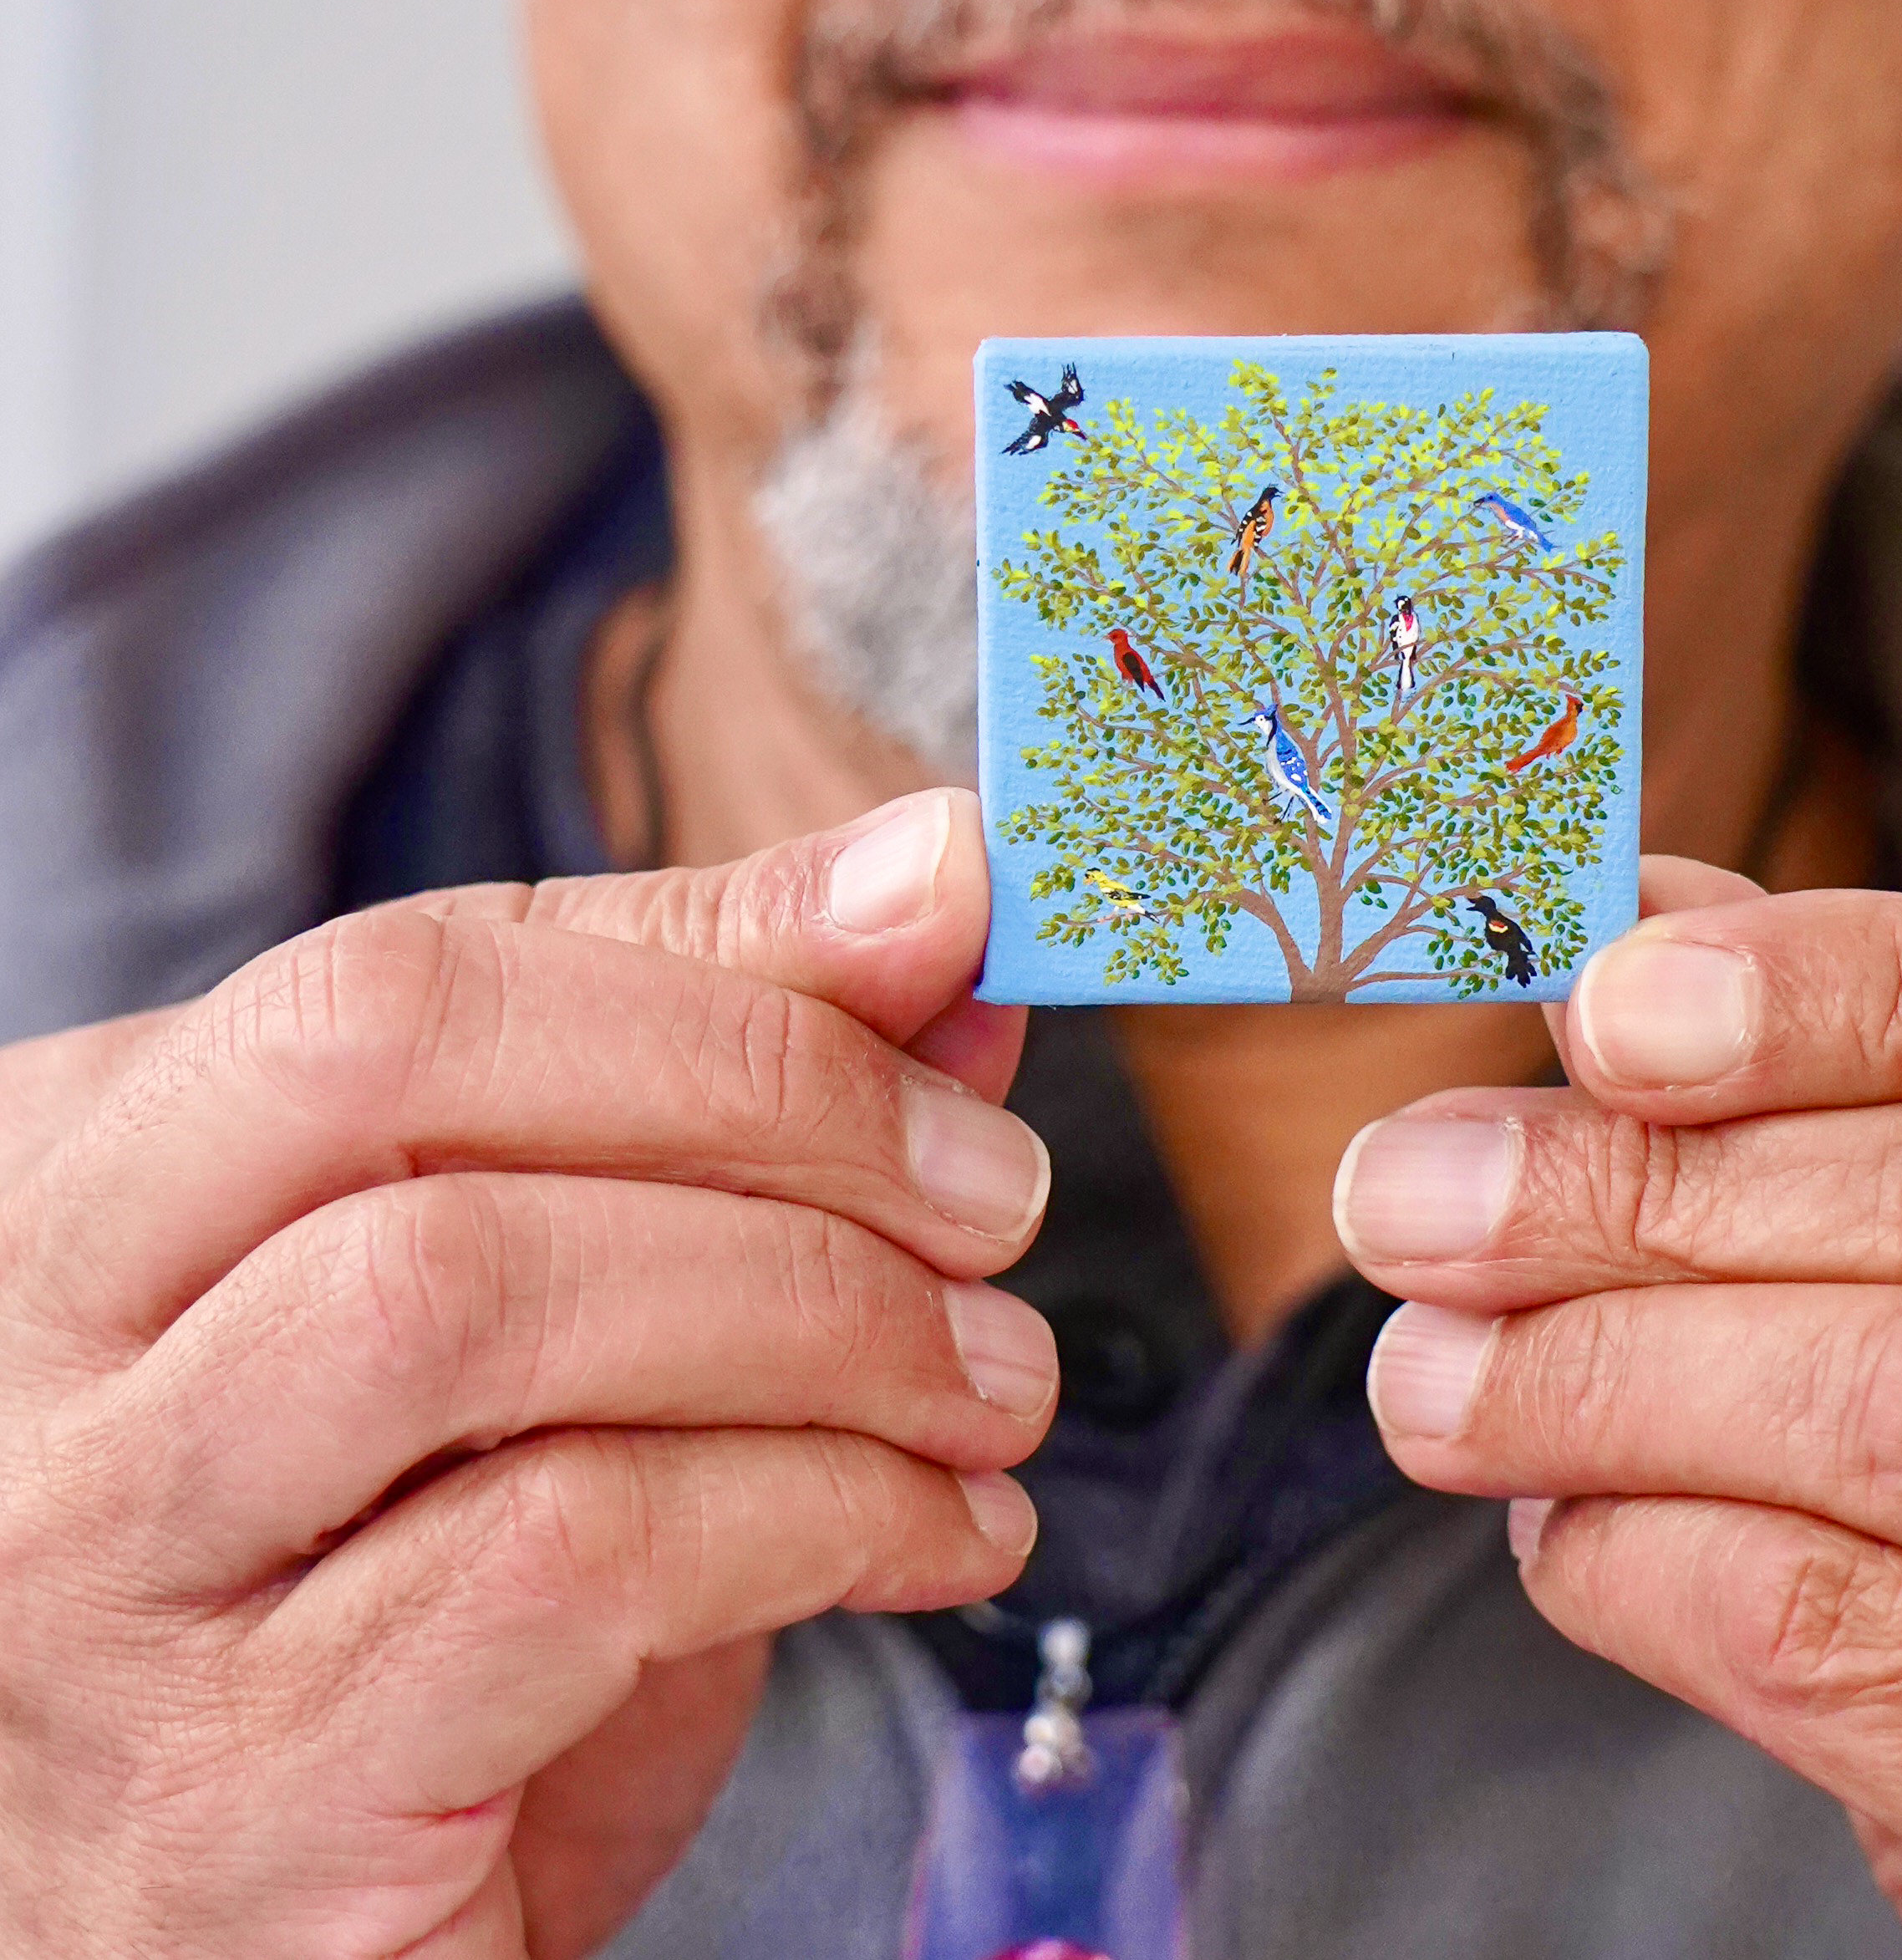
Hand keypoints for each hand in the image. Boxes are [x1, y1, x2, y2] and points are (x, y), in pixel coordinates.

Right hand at [0, 791, 1050, 1958]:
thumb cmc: (405, 1621)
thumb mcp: (536, 1324)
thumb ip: (703, 1094)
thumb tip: (928, 902)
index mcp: (91, 1189)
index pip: (394, 978)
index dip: (697, 950)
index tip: (946, 931)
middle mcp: (44, 1366)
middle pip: (402, 1081)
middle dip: (766, 1095)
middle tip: (991, 1190)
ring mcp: (106, 1586)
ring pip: (475, 1295)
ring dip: (815, 1310)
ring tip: (988, 1381)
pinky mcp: (240, 1814)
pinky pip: (564, 1562)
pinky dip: (812, 1510)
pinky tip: (929, 1534)